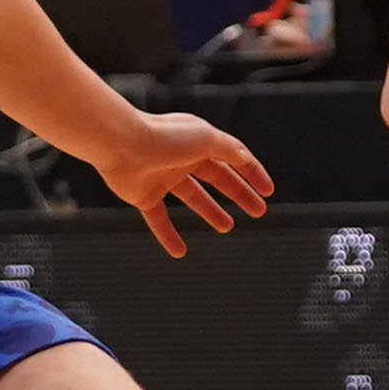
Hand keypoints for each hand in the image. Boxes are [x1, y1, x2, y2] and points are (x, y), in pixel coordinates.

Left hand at [96, 112, 277, 258]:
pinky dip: (168, 236)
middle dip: (238, 194)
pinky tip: (180, 253)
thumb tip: (245, 159)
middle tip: (258, 212)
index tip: (268, 192)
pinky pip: (159, 219)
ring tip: (227, 227)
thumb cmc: (164, 137)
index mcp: (199, 140)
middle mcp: (182, 157)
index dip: (252, 173)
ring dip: (210, 212)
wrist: (120, 145)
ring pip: (193, 197)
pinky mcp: (143, 195)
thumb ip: (228, 149)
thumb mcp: (206, 138)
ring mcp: (163, 177)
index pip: (233, 157)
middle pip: (217, 178)